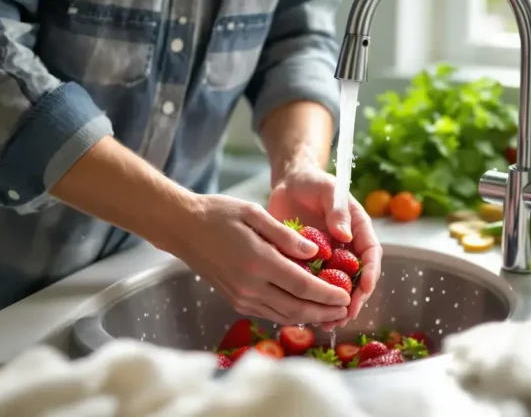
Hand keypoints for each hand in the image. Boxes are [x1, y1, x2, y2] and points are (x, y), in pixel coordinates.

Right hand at [170, 194, 350, 324]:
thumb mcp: (255, 214)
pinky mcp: (236, 301)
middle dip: (325, 311)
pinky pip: (270, 312)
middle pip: (297, 308)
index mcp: (258, 262)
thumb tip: (315, 253)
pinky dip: (291, 313)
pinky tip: (304, 308)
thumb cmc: (219, 214)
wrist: (182, 228)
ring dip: (310, 317)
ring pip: (284, 314)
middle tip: (346, 310)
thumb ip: (286, 235)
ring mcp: (242, 297)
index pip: (303, 286)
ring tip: (332, 313)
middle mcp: (250, 286)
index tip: (348, 295)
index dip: (328, 294)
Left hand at [268, 165, 382, 330]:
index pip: (371, 254)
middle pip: (357, 277)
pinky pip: (315, 285)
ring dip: (334, 306)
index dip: (370, 273)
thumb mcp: (328, 190)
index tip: (365, 289)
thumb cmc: (313, 182)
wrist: (289, 184)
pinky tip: (306, 314)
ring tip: (328, 323)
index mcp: (357, 228)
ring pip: (337, 287)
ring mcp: (329, 257)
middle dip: (354, 299)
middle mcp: (347, 246)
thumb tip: (345, 235)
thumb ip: (337, 210)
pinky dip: (313, 300)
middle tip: (345, 315)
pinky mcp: (310, 263)